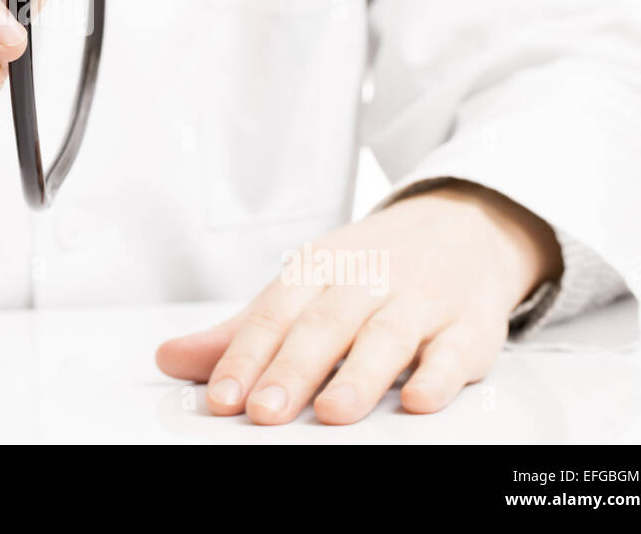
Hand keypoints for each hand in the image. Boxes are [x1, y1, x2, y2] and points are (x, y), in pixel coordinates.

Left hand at [156, 181, 562, 423]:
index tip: (221, 397)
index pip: (273, 314)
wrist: (462, 226)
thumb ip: (242, 332)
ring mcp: (421, 300)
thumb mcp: (304, 287)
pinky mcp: (470, 325)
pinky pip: (454, 350)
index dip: (245, 356)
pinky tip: (418, 401)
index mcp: (318, 269)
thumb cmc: (369, 268)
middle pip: (324, 326)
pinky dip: (438, 376)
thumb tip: (170, 359)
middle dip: (292, 369)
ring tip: (330, 413)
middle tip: (263, 411)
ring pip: (387, 337)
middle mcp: (366, 279)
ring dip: (359, 376)